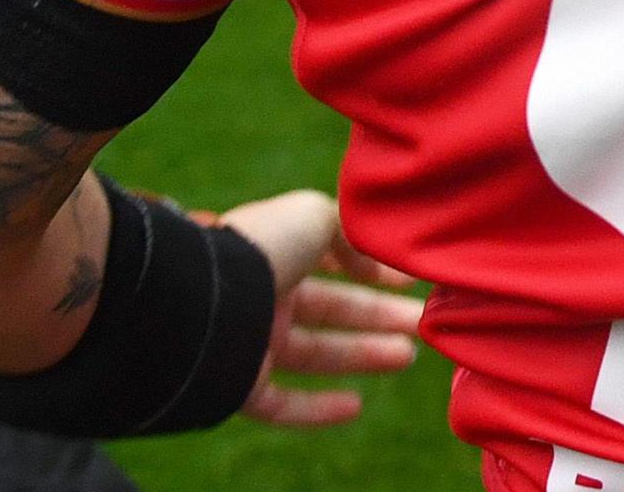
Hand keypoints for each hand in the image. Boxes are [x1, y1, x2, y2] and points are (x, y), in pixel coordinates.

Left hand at [212, 189, 424, 428]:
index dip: (371, 269)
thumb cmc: (261, 248)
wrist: (201, 301)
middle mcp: (264, 295)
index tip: (409, 279)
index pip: (331, 260)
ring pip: (317, 353)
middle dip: (381, 315)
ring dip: (364, 354)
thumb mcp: (314, 215)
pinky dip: (318, 408)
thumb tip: (370, 263)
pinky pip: (282, 402)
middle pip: (333, 309)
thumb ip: (350, 233)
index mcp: (277, 251)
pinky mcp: (241, 385)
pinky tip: (356, 406)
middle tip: (423, 322)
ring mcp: (251, 342)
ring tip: (409, 356)